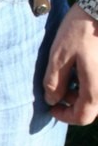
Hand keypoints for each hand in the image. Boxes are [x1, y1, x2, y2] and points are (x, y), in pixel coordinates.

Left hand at [43, 3, 97, 124]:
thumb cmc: (81, 28)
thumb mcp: (59, 56)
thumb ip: (54, 82)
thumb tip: (52, 100)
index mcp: (96, 87)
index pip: (83, 116)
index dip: (64, 116)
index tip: (52, 107)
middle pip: (92, 106)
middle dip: (73, 102)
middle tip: (59, 88)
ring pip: (96, 94)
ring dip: (81, 90)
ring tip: (68, 73)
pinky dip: (89, 80)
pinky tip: (80, 65)